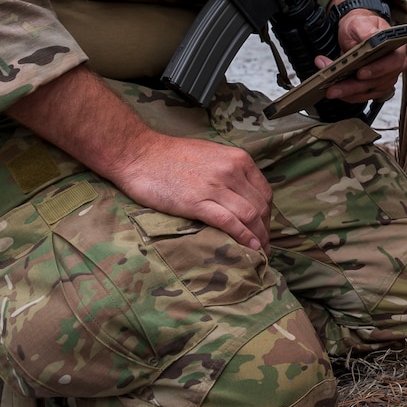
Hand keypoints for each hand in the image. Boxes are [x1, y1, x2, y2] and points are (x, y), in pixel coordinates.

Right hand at [105, 130, 272, 250]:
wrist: (139, 154)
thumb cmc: (171, 155)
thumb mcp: (211, 154)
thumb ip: (230, 170)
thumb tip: (242, 192)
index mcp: (238, 159)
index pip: (264, 192)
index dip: (268, 214)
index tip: (264, 228)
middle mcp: (231, 171)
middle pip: (260, 206)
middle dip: (265, 229)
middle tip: (264, 245)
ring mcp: (215, 186)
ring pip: (249, 216)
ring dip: (259, 237)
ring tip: (260, 252)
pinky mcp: (196, 202)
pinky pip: (229, 222)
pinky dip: (244, 237)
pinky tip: (250, 247)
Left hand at [317, 0, 406, 103]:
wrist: (356, 32)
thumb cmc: (362, 27)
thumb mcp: (362, 23)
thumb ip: (367, 31)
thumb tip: (371, 39)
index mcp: (397, 50)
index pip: (392, 63)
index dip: (377, 70)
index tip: (360, 73)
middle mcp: (393, 68)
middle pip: (375, 82)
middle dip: (352, 86)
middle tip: (334, 87)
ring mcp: (383, 80)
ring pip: (365, 92)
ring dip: (345, 92)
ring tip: (328, 88)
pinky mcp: (371, 89)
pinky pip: (358, 96)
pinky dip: (344, 94)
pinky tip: (331, 88)